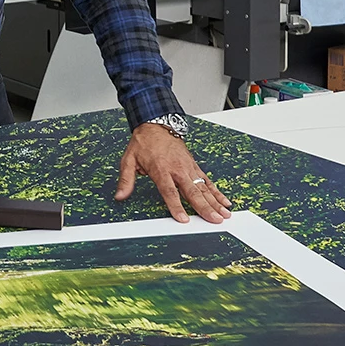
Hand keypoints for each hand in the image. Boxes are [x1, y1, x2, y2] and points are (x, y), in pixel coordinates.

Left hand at [115, 123, 232, 223]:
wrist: (156, 126)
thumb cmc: (143, 144)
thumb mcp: (128, 160)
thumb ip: (126, 179)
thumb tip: (119, 196)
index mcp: (161, 169)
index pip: (170, 192)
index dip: (176, 206)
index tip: (183, 220)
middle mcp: (177, 169)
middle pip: (193, 192)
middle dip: (205, 207)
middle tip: (214, 220)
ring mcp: (188, 168)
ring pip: (204, 188)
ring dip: (215, 202)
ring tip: (225, 214)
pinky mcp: (194, 167)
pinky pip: (207, 181)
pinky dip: (217, 192)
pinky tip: (224, 202)